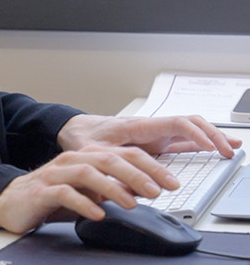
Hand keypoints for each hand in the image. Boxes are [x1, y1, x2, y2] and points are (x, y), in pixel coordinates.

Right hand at [0, 145, 169, 233]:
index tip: (170, 182)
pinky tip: (97, 213)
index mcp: (85, 157)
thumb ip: (111, 188)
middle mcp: (72, 161)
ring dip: (113, 188)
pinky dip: (84, 203)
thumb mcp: (86, 192)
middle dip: (136, 175)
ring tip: (130, 204)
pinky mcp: (41, 191)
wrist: (10, 201)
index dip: (149, 167)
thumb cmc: (50, 196)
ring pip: (88, 173)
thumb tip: (142, 191)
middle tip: (156, 191)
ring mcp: (55, 174)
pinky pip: (65, 193)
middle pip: (108, 159)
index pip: (122, 154)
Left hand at [57, 114, 241, 156]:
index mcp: (138, 125)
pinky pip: (182, 140)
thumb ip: (109, 163)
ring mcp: (154, 134)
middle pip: (189, 123)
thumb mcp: (91, 150)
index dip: (196, 134)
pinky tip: (215, 149)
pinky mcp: (154, 141)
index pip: (175, 123)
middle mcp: (150, 127)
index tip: (211, 148)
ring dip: (211, 137)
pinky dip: (200, 143)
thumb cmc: (82, 136)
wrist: (73, 129)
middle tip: (228, 150)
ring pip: (189, 130)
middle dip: (212, 135)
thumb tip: (128, 182)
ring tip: (232, 147)